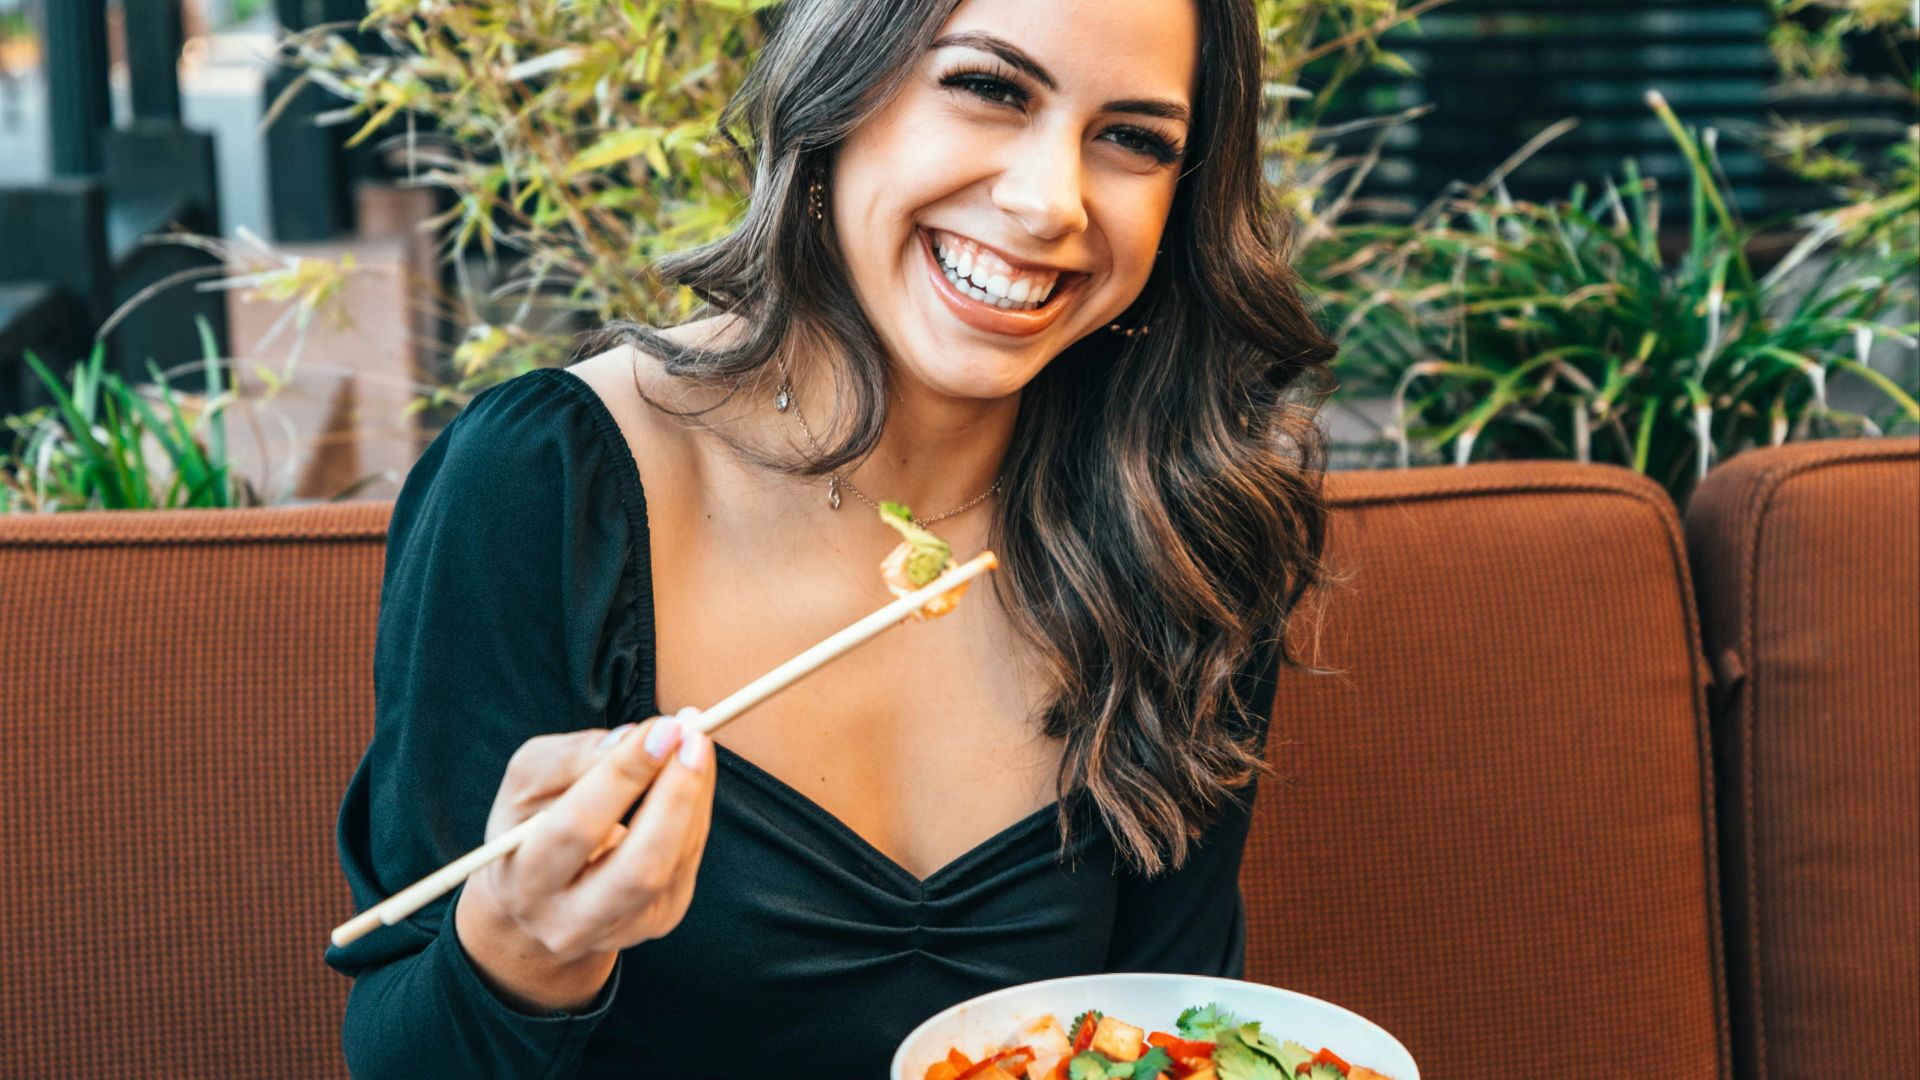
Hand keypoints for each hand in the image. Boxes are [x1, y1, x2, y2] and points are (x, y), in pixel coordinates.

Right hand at [453, 706, 714, 1012]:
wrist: (541, 897)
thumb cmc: (532, 822)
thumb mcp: (527, 781)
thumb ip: (569, 758)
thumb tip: (631, 739)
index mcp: (523, 882)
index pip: (578, 827)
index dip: (624, 774)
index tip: (663, 727)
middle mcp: (569, 921)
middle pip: (639, 867)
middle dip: (675, 795)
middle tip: (694, 737)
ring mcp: (620, 929)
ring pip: (673, 864)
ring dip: (694, 797)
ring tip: (696, 744)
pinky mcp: (658, 922)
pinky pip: (688, 862)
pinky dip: (696, 812)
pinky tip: (692, 776)